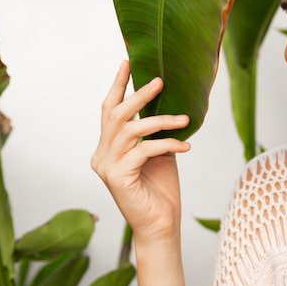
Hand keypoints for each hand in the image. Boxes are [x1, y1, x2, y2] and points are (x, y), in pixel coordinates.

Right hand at [91, 60, 190, 241]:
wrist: (161, 224)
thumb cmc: (161, 189)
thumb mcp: (159, 152)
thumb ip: (154, 131)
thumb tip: (167, 102)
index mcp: (108, 147)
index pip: (109, 110)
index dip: (118, 85)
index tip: (127, 61)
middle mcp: (101, 154)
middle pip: (116, 115)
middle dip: (138, 95)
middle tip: (159, 81)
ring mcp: (106, 166)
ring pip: (131, 130)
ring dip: (161, 120)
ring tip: (185, 119)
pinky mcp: (117, 178)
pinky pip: (144, 151)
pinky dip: (167, 144)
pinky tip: (185, 147)